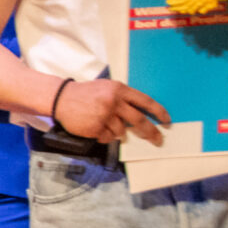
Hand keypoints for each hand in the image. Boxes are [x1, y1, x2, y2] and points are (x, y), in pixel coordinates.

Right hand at [53, 78, 168, 145]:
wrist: (61, 98)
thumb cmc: (86, 93)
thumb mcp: (107, 88)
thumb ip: (123, 97)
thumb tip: (141, 114)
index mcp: (119, 90)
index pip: (145, 102)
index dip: (159, 112)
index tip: (166, 121)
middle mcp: (113, 102)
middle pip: (138, 120)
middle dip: (151, 132)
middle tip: (157, 140)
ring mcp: (104, 116)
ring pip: (121, 131)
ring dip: (116, 131)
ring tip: (103, 123)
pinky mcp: (95, 128)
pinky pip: (107, 137)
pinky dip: (104, 135)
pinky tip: (94, 127)